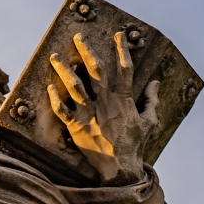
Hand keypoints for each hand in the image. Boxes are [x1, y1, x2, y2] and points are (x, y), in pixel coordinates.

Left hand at [47, 32, 158, 182]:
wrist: (119, 168)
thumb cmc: (135, 145)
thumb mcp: (149, 122)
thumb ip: (152, 101)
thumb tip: (155, 82)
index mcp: (123, 99)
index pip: (124, 68)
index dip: (122, 49)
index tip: (118, 34)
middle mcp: (104, 102)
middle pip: (95, 70)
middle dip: (86, 51)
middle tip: (78, 36)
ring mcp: (89, 114)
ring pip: (74, 86)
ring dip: (64, 70)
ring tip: (54, 56)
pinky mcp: (76, 127)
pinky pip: (62, 110)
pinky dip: (54, 98)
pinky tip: (49, 87)